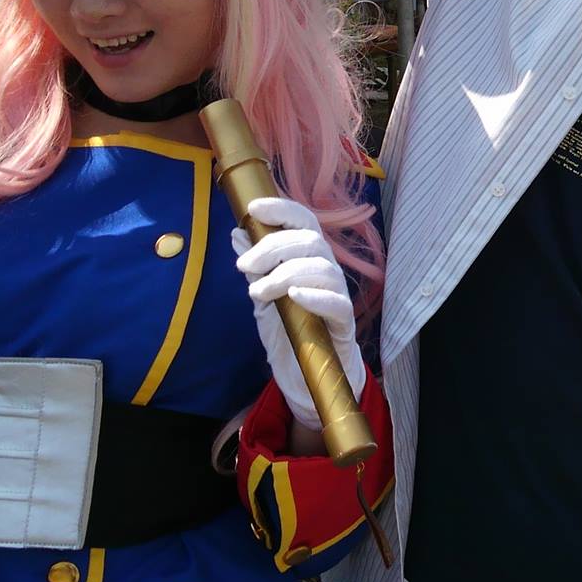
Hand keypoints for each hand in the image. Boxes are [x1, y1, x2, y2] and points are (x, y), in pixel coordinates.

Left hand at [232, 195, 365, 428]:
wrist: (305, 373)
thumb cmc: (289, 329)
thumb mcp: (263, 296)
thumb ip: (255, 267)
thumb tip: (237, 234)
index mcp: (310, 257)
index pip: (303, 220)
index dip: (281, 209)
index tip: (252, 209)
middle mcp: (327, 269)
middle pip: (309, 241)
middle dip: (272, 247)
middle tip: (244, 266)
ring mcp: (338, 293)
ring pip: (321, 268)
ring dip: (284, 275)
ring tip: (257, 292)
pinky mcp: (343, 321)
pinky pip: (336, 302)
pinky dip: (314, 296)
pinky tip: (293, 297)